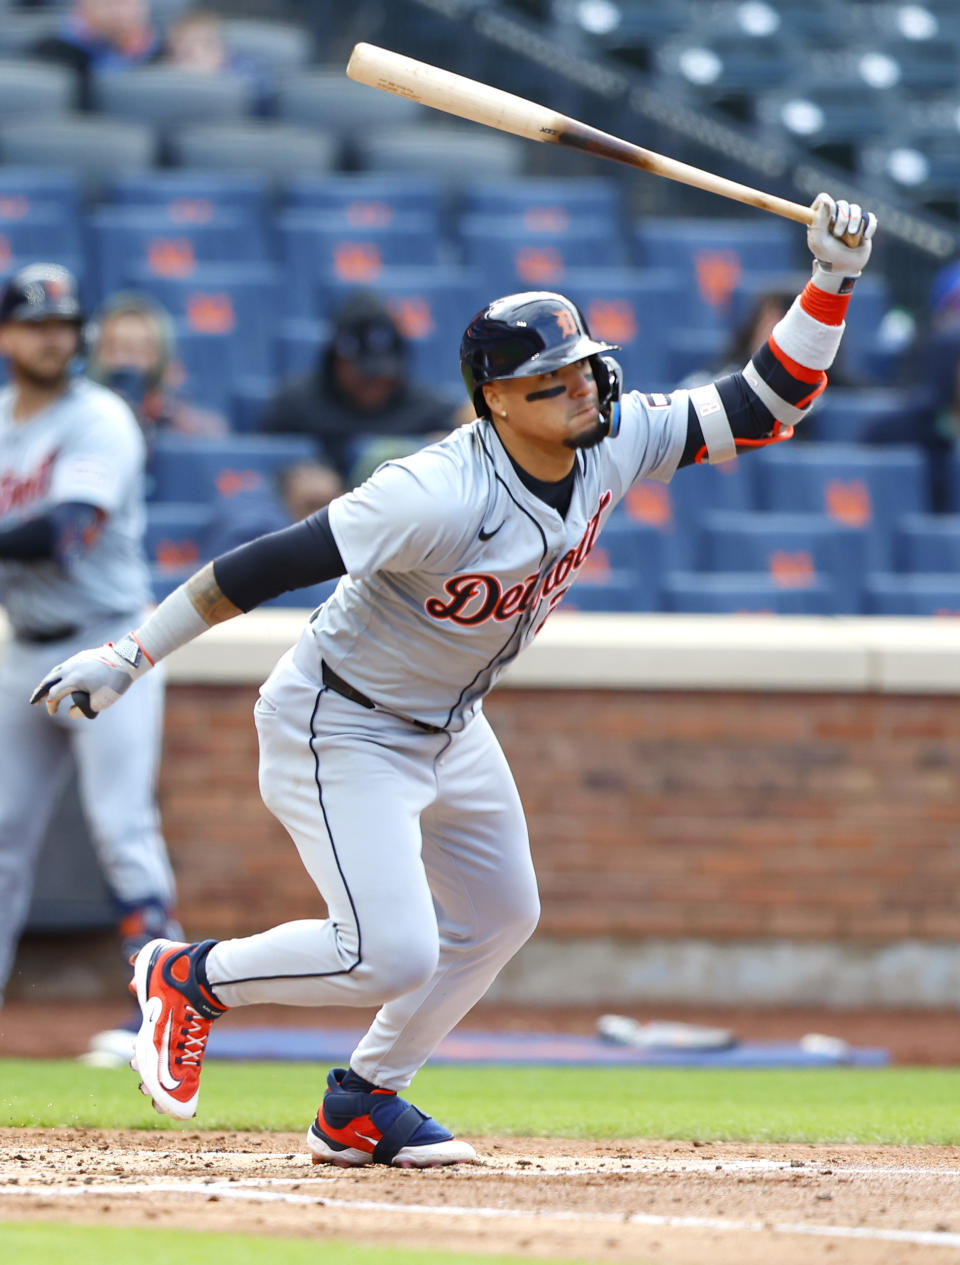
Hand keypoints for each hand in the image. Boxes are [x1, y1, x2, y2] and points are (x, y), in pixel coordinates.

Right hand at [29, 633, 150, 717]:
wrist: (128, 660)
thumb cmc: (115, 683)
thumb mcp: (100, 703)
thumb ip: (81, 711)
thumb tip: (70, 711)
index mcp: (72, 680)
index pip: (54, 694)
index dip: (51, 705)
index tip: (53, 713)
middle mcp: (70, 668)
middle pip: (49, 681)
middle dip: (39, 692)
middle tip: (33, 701)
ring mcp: (76, 660)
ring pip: (56, 671)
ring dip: (48, 681)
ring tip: (43, 689)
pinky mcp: (82, 656)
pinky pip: (65, 665)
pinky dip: (58, 674)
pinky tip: (60, 678)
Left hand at [807, 192, 876, 278]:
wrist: (843, 268)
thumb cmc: (827, 255)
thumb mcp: (818, 241)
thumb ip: (819, 220)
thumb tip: (827, 201)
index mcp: (820, 217)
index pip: (824, 199)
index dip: (828, 205)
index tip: (830, 217)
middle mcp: (835, 216)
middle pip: (842, 204)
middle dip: (842, 219)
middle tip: (838, 234)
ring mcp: (850, 219)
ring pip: (856, 209)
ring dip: (854, 223)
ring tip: (851, 236)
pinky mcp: (863, 225)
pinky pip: (870, 218)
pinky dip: (869, 226)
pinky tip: (865, 237)